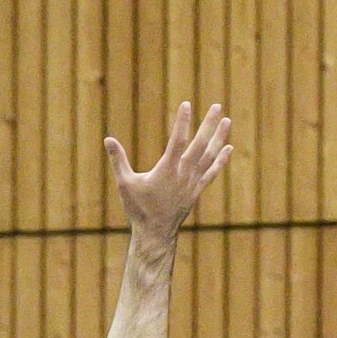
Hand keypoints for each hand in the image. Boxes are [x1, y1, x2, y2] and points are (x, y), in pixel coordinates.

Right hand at [104, 101, 232, 240]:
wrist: (155, 232)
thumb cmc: (138, 208)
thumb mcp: (124, 183)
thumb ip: (118, 160)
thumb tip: (108, 139)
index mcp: (167, 170)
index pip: (178, 140)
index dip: (182, 122)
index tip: (186, 104)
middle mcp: (184, 174)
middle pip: (200, 144)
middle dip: (208, 124)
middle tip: (216, 105)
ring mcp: (193, 182)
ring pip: (210, 156)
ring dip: (219, 137)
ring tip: (226, 120)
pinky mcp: (197, 190)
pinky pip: (212, 172)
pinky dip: (221, 159)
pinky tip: (228, 147)